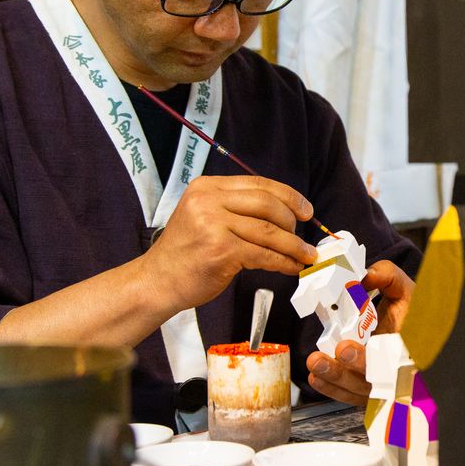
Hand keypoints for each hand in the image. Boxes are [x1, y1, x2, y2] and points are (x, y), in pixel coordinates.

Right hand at [141, 175, 317, 319]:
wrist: (157, 281)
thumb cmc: (185, 253)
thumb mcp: (204, 216)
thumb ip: (235, 209)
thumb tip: (283, 214)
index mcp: (207, 187)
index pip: (258, 184)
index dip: (288, 196)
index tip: (306, 209)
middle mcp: (209, 200)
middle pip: (267, 204)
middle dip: (292, 222)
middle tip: (303, 237)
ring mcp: (214, 224)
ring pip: (269, 231)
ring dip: (294, 245)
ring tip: (307, 255)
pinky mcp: (221, 250)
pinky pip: (263, 254)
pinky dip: (283, 262)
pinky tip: (292, 267)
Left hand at [306, 260, 414, 405]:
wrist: (415, 335)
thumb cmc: (411, 315)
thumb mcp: (407, 291)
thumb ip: (389, 278)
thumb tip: (365, 276)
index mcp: (408, 347)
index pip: (394, 359)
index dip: (370, 358)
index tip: (347, 347)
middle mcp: (395, 370)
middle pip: (372, 380)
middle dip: (349, 369)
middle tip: (336, 353)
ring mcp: (380, 384)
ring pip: (357, 390)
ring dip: (334, 379)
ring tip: (316, 362)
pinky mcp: (365, 390)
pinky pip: (348, 395)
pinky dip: (331, 388)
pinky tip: (316, 377)